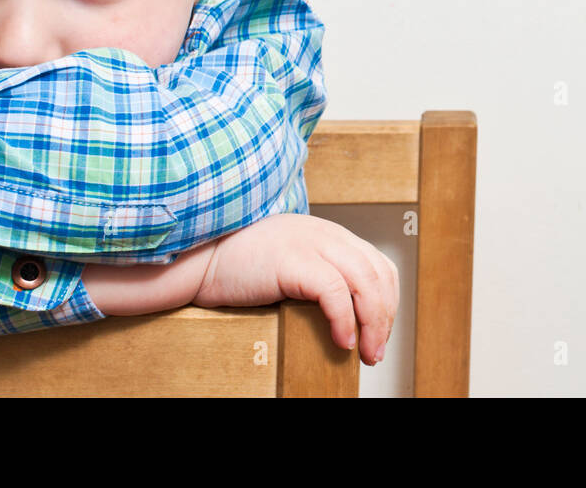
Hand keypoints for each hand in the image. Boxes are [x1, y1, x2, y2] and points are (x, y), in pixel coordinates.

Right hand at [194, 213, 398, 365]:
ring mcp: (311, 243)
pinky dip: (344, 318)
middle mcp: (325, 233)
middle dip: (384, 317)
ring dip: (372, 323)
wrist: (198, 260)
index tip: (379, 333)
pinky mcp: (294, 259)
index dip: (387, 301)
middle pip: (378, 273)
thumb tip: (346, 319)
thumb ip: (316, 276)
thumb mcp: (288, 264)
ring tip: (365, 353)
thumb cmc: (236, 270)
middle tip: (376, 352)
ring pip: (365, 282)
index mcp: (327, 234)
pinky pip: (335, 291)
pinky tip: (342, 340)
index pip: (377, 264)